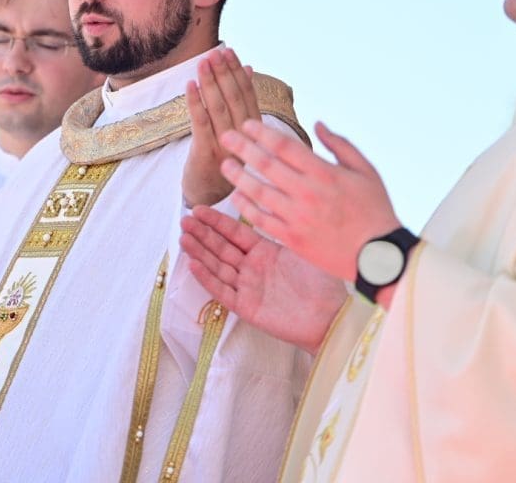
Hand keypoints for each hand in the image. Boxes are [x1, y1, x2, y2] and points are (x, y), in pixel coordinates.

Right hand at [180, 206, 346, 354]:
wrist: (332, 316)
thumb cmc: (323, 282)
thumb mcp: (301, 248)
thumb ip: (282, 227)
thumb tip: (272, 200)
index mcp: (266, 251)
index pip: (235, 233)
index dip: (216, 221)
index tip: (199, 209)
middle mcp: (254, 268)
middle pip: (222, 247)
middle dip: (202, 233)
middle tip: (185, 220)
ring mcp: (249, 287)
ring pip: (217, 266)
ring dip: (199, 253)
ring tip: (183, 237)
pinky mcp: (247, 307)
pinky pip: (223, 291)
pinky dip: (207, 278)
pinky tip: (193, 264)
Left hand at [183, 48, 260, 206]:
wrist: (211, 199)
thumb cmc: (225, 161)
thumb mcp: (241, 133)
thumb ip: (245, 102)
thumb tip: (249, 69)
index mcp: (255, 132)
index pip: (248, 95)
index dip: (238, 72)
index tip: (230, 53)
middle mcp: (245, 139)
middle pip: (234, 99)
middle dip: (224, 73)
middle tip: (214, 53)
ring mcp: (226, 147)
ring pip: (218, 108)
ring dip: (210, 82)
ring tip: (203, 62)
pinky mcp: (206, 154)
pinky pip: (200, 124)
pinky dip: (195, 103)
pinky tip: (190, 86)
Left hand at [219, 120, 400, 282]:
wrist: (378, 255)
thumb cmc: (375, 209)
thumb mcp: (366, 171)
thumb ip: (340, 145)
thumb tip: (317, 124)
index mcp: (324, 173)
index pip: (284, 146)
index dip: (262, 133)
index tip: (247, 124)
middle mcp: (307, 193)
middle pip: (266, 165)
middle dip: (242, 147)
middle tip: (225, 136)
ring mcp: (297, 217)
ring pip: (259, 192)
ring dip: (238, 176)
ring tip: (225, 164)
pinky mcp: (293, 239)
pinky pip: (262, 220)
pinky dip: (247, 207)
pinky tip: (236, 196)